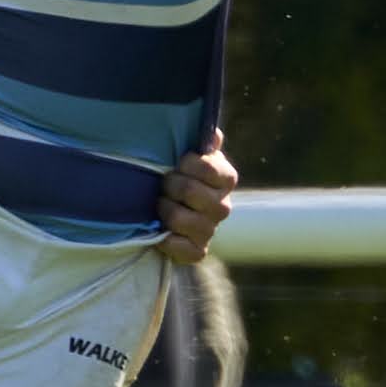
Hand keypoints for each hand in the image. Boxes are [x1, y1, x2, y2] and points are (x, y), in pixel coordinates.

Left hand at [156, 129, 237, 266]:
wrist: (171, 210)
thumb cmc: (180, 175)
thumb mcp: (190, 154)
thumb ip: (202, 142)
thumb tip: (214, 135)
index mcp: (225, 178)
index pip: (209, 167)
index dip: (187, 164)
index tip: (178, 163)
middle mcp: (223, 206)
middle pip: (190, 191)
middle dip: (169, 186)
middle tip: (163, 185)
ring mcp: (211, 230)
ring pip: (179, 218)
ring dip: (163, 209)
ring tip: (160, 205)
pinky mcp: (198, 251)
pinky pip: (182, 248)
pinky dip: (166, 240)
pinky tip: (161, 230)